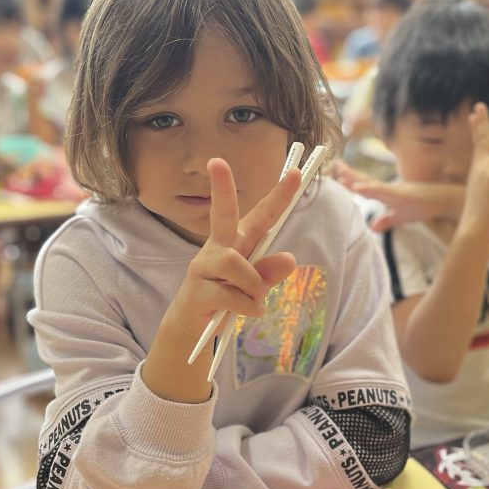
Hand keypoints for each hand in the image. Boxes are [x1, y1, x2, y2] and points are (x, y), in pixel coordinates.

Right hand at [165, 158, 299, 348]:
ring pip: (232, 262)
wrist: (192, 326)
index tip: (295, 172)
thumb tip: (290, 258)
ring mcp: (203, 267)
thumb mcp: (254, 285)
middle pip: (222, 213)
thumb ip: (270, 272)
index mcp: (236, 241)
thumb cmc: (226, 298)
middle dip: (221, 187)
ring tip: (257, 297)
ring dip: (254, 283)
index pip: (261, 215)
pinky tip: (252, 311)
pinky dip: (248, 305)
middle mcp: (217, 246)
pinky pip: (228, 295)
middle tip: (216, 161)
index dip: (279, 195)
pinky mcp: (196, 291)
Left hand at [332, 160, 463, 231]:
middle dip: (348, 174)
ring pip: (371, 184)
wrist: (446, 201)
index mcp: (387, 193)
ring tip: (339, 173)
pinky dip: (370, 189)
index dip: (350, 180)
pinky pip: (383, 192)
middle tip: (332, 166)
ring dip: (355, 179)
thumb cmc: (425, 206)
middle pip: (364, 180)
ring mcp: (395, 190)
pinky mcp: (403, 195)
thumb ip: (387, 220)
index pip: (365, 185)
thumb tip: (373, 228)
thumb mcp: (401, 216)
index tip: (335, 174)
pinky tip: (358, 187)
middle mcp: (388, 189)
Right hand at [458, 103, 488, 238]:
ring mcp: (487, 170)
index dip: (477, 128)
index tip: (474, 113)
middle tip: (479, 106)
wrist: (476, 227)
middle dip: (482, 122)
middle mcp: (480, 166)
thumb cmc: (484, 217)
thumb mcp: (487, 195)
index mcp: (477, 169)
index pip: (478, 144)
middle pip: (483, 138)